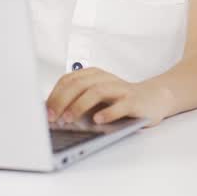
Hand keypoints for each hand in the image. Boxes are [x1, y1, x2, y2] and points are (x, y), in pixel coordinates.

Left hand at [45, 67, 173, 127]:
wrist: (153, 98)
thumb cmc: (118, 100)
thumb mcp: (95, 97)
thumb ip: (76, 100)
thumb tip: (48, 113)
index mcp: (93, 75)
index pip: (68, 80)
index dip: (55, 95)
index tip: (44, 112)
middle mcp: (106, 78)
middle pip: (79, 84)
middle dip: (62, 101)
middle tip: (53, 117)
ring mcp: (120, 89)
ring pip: (97, 91)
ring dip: (80, 105)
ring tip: (69, 118)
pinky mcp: (134, 101)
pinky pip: (120, 106)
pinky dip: (108, 113)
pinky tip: (98, 120)